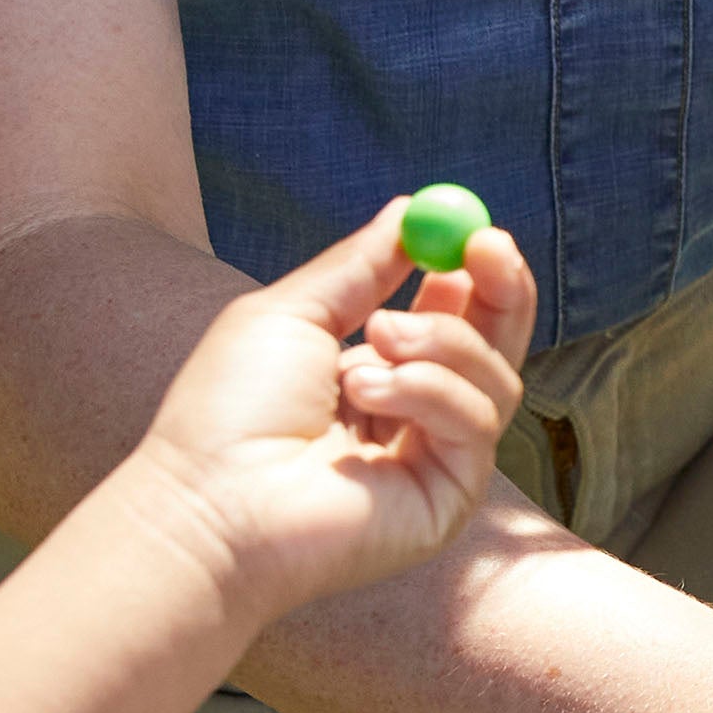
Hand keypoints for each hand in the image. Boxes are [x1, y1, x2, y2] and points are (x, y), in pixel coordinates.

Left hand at [127, 202, 540, 626]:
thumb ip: (358, 266)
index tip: (476, 231)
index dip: (474, 275)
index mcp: (375, 375)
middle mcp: (413, 419)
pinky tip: (365, 395)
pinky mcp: (451, 497)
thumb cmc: (228, 412)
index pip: (453, 320)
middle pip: (495, 350)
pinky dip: (427, 393)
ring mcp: (436, 461)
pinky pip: (476, 422)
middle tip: (489, 247)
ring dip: (437, 344)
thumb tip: (408, 211)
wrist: (212, 502)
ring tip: (364, 351)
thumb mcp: (292, 314)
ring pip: (493, 379)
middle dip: (500, 293)